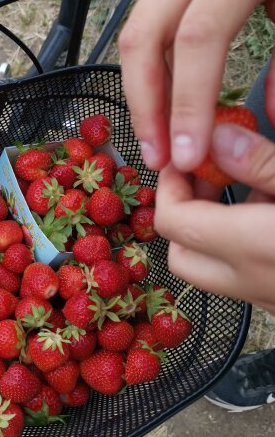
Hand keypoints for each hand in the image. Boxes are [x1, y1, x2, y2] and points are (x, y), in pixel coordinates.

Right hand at [119, 0, 274, 172]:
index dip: (187, 101)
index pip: (199, 36)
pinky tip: (160, 112)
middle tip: (156, 158)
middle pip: (143, 38)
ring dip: (139, 98)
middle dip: (143, 106)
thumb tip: (268, 115)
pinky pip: (144, 38)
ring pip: (134, 40)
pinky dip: (147, 80)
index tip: (186, 156)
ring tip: (155, 145)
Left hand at [154, 123, 274, 314]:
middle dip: (184, 211)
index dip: (170, 183)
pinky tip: (267, 215)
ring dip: (212, 230)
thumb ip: (259, 162)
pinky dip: (239, 246)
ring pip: (210, 270)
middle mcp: (251, 282)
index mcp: (252, 246)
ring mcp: (266, 299)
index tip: (186, 156)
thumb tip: (217, 137)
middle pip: (182, 254)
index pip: (173, 219)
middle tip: (208, 176)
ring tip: (243, 188)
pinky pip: (241, 276)